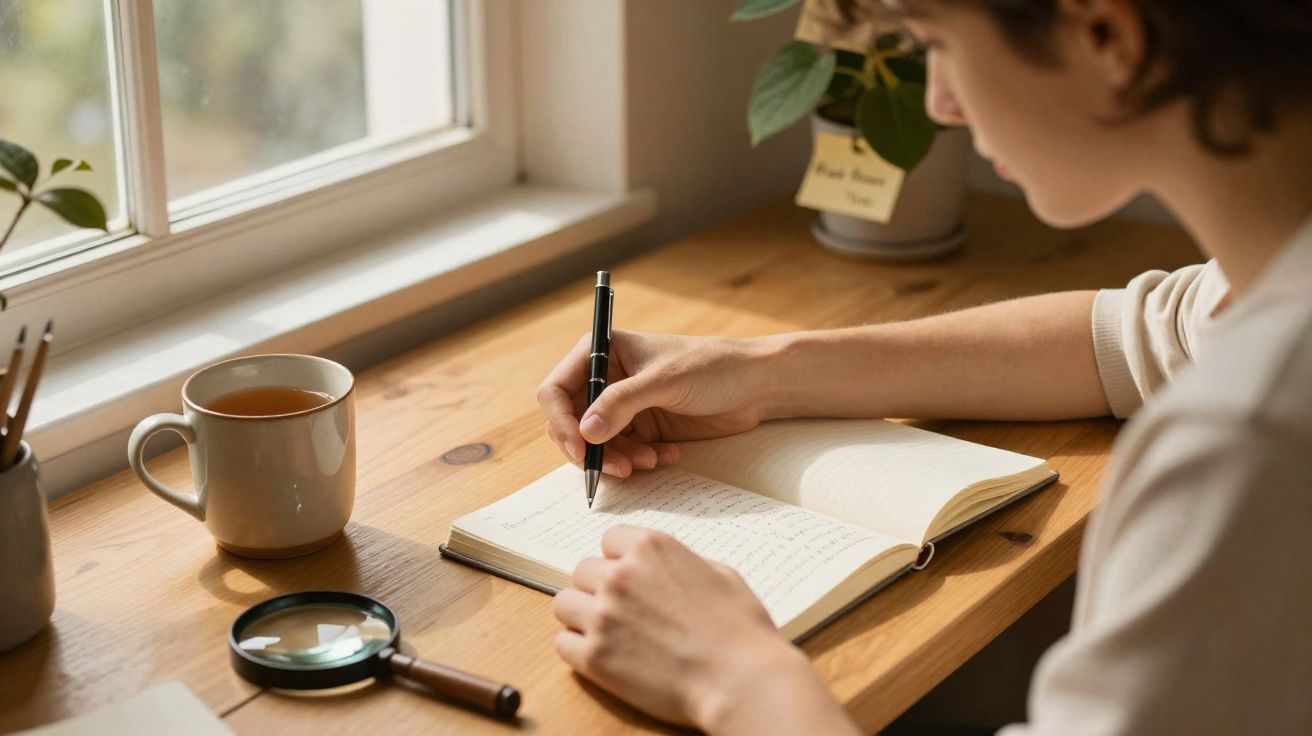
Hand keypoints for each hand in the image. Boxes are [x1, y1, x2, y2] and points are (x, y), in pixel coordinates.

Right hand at [537, 331, 769, 477]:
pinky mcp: (642, 428)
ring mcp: (623, 406)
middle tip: (618, 468)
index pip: (556, 390)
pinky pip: (623, 454)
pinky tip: (666, 456)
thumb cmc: (713, 366)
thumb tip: (585, 432)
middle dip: (591, 450)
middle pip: (571, 424)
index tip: (580, 448)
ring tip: (650, 460)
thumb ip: (623, 403)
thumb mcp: (665, 381)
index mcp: (602, 352)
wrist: (755, 385)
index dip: (561, 422)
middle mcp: (606, 380)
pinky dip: (639, 461)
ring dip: (618, 459)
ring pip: (597, 445)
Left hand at [552, 526, 857, 734]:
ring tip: (607, 634)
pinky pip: (563, 645)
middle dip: (599, 589)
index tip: (630, 578)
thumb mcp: (719, 574)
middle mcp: (620, 575)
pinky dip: (579, 651)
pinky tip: (604, 657)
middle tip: (622, 611)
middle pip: (583, 571)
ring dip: (582, 617)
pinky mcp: (594, 657)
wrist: (741, 680)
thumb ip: (680, 563)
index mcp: (650, 547)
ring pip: (564, 604)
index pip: (609, 540)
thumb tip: (665, 569)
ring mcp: (603, 615)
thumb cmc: (740, 630)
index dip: (620, 561)